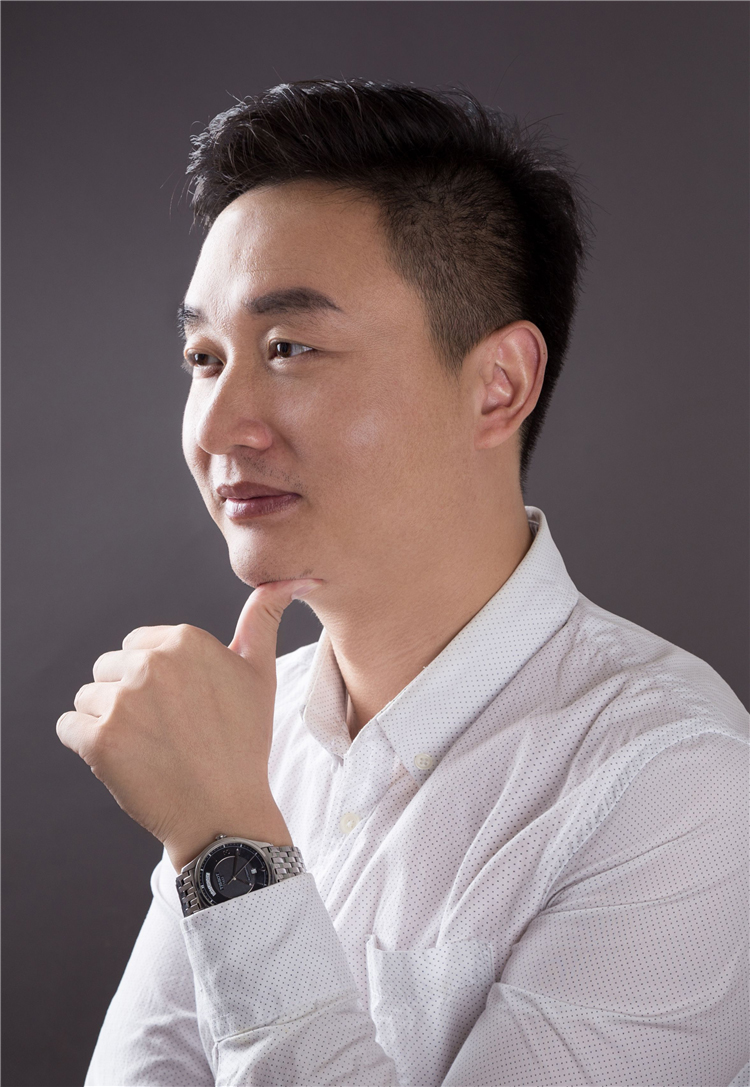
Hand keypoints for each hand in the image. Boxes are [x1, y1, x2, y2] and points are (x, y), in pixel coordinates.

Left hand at [56, 578, 321, 870]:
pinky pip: (67, 727)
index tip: (179, 708)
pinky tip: (123, 761)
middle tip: (165, 732)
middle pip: (108, 668)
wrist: (226, 813)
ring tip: (147, 748)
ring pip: (87, 697)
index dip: (153, 680)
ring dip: (106, 722)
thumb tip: (291, 580)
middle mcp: (152, 663)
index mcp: (186, 640)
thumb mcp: (261, 673)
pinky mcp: (98, 739)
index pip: (136, 645)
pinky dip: (86, 746)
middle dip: (127, 697)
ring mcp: (123, 701)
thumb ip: (263, 619)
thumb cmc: (244, 743)